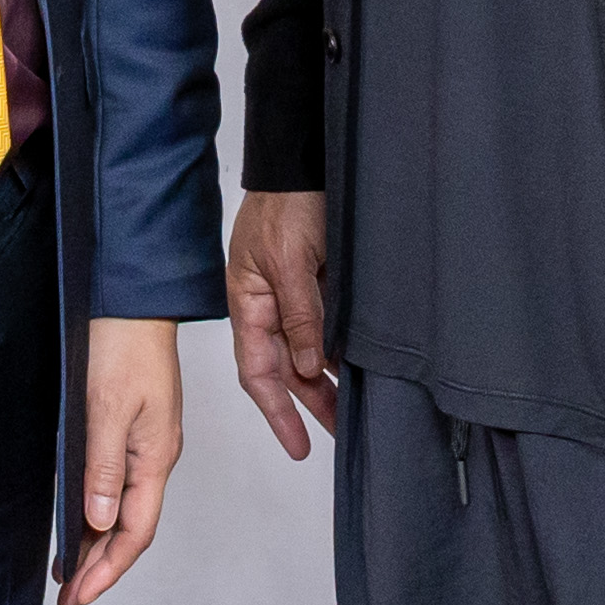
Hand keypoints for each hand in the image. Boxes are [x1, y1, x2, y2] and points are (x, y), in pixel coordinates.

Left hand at [60, 318, 183, 604]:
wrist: (131, 298)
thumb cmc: (121, 344)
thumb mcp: (106, 407)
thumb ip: (103, 467)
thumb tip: (100, 523)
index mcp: (155, 456)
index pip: (135, 532)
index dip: (107, 570)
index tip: (78, 597)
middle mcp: (155, 456)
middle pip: (132, 528)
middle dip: (101, 568)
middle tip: (68, 598)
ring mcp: (146, 443)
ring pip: (125, 509)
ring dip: (98, 544)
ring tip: (70, 572)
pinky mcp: (133, 427)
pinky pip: (118, 484)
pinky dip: (98, 511)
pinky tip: (80, 519)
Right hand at [227, 190, 338, 457]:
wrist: (303, 159)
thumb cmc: (285, 202)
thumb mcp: (290, 262)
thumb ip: (300, 315)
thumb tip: (309, 366)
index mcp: (249, 303)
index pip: (258, 372)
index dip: (278, 413)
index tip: (299, 445)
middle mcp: (268, 304)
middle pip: (285, 367)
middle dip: (310, 402)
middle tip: (340, 431)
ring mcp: (292, 292)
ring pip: (307, 349)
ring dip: (327, 378)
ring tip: (353, 406)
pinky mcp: (316, 279)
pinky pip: (324, 325)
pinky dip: (336, 348)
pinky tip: (356, 364)